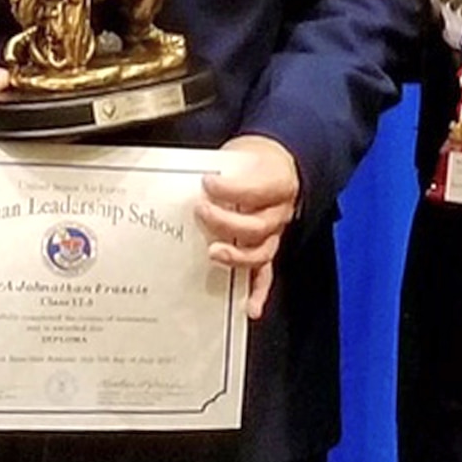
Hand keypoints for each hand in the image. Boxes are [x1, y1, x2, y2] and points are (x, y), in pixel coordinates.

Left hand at [197, 135, 299, 319]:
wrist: (278, 162)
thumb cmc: (254, 159)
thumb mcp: (240, 153)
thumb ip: (221, 168)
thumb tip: (182, 179)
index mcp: (277, 183)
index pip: (256, 191)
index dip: (230, 189)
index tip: (207, 182)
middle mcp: (279, 212)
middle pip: (256, 226)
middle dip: (225, 221)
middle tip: (201, 210)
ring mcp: (274, 233)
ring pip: (261, 251)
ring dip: (237, 256)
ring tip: (214, 253)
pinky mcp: (267, 247)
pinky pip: (265, 273)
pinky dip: (259, 292)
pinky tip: (251, 307)